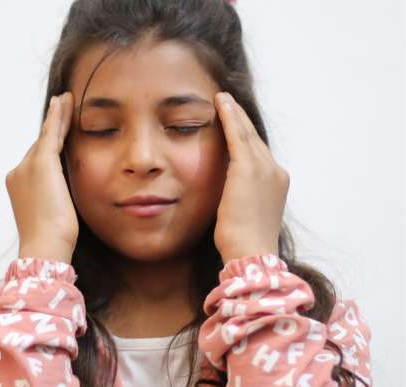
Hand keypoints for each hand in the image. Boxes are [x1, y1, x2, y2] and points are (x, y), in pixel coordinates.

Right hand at [5, 92, 77, 262]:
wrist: (46, 245)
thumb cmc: (53, 238)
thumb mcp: (53, 213)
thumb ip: (56, 196)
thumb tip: (66, 193)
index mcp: (20, 185)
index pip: (39, 159)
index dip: (50, 144)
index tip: (59, 132)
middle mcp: (19, 172)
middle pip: (41, 144)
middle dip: (52, 125)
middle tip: (60, 106)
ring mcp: (28, 166)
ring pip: (46, 136)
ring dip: (56, 116)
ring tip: (65, 99)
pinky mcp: (42, 163)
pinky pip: (51, 133)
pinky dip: (57, 117)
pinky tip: (63, 103)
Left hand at [213, 92, 289, 262]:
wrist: (250, 252)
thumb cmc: (244, 241)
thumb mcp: (248, 213)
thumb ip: (243, 195)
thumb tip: (231, 191)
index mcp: (276, 183)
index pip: (258, 153)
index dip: (246, 136)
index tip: (236, 124)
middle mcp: (275, 171)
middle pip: (254, 139)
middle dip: (241, 120)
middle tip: (229, 102)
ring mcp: (265, 169)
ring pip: (246, 133)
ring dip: (234, 113)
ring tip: (223, 98)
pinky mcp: (248, 169)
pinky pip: (237, 136)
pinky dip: (229, 117)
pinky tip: (221, 102)